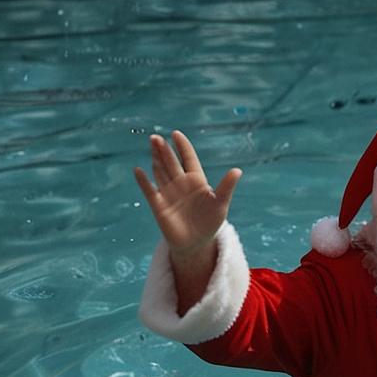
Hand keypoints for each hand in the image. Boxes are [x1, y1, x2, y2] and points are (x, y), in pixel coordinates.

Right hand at [134, 131, 241, 254]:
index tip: (176, 134)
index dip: (183, 147)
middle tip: (156, 137)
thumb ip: (227, 187)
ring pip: (160, 172)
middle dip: (164, 150)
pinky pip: (149, 190)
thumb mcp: (221, 204)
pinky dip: (144, 181)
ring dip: (156, 159)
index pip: (189, 159)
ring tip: (151, 145)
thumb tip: (238, 170)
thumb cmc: (210, 222)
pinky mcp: (158, 205)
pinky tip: (138, 170)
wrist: (196, 243)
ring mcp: (169, 193)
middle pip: (171, 162)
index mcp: (197, 181)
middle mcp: (181, 183)